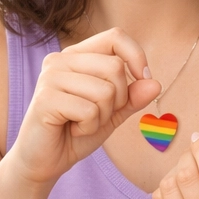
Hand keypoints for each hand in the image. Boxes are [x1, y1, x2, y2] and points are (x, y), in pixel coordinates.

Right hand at [6, 28, 160, 185]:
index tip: (142, 80)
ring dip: (101, 117)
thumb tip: (155, 83)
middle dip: (118, 100)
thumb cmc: (75, 133)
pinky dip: (88, 127)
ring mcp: (50, 77)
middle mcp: (60, 59)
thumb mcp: (111, 113)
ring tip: (81, 124)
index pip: (116, 37)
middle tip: (96, 115)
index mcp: (76, 55)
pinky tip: (72, 130)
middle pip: (115, 67)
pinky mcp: (45, 99)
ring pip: (105, 91)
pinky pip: (89, 110)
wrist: (43, 161)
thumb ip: (132, 97)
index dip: (136, 57)